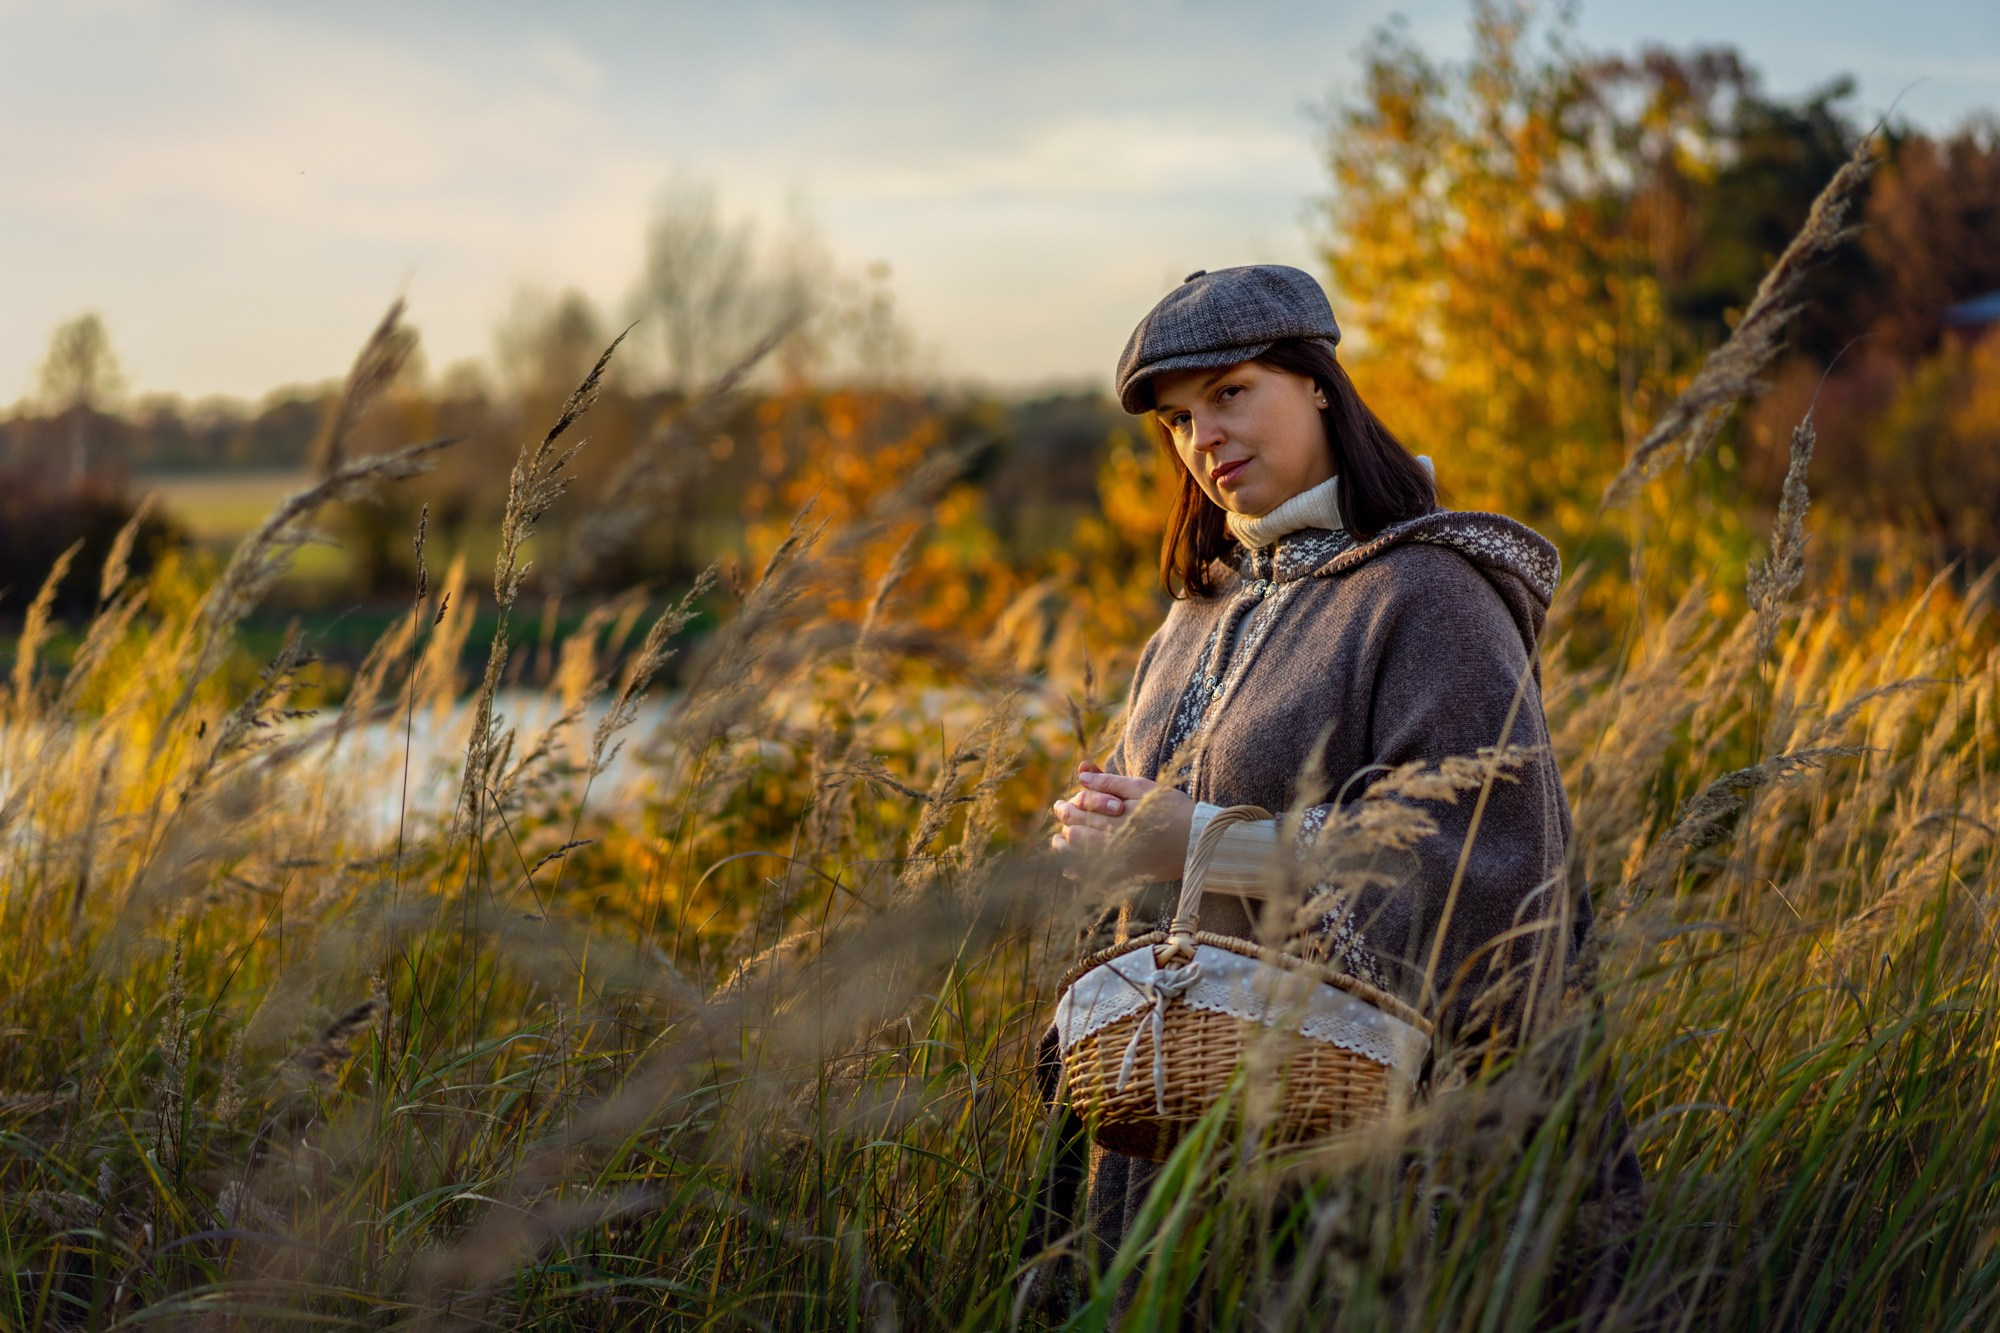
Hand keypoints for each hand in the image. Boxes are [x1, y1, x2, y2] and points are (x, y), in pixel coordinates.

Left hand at [1049, 760, 1195, 881]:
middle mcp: (1115, 840)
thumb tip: (1082, 774)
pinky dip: (1078, 874)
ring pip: (1080, 856)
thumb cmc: (1172, 810)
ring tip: (1058, 840)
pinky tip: (1070, 868)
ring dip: (1064, 847)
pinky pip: (1094, 879)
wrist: (1197, 841)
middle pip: (1077, 831)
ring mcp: (1119, 861)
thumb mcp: (1143, 788)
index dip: (1072, 802)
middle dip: (1065, 819)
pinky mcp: (1125, 876)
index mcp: (1118, 815)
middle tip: (1060, 811)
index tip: (1065, 801)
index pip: (1083, 807)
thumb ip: (1110, 781)